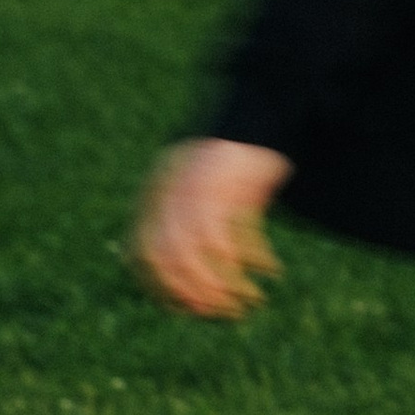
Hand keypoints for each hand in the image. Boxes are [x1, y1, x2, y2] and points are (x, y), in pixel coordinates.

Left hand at [131, 140, 291, 318]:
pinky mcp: (231, 181)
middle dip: (196, 294)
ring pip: (202, 253)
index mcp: (155, 191)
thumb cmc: (236, 154)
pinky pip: (237, 235)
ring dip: (226, 285)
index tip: (187, 309)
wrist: (264, 101)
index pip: (141, 255)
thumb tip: (193, 287)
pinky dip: (255, 258)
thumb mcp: (201, 186)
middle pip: (170, 258)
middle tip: (223, 313)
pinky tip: (273, 269)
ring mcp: (199, 184)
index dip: (160, 288)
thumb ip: (187, 224)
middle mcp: (169, 189)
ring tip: (249, 301)